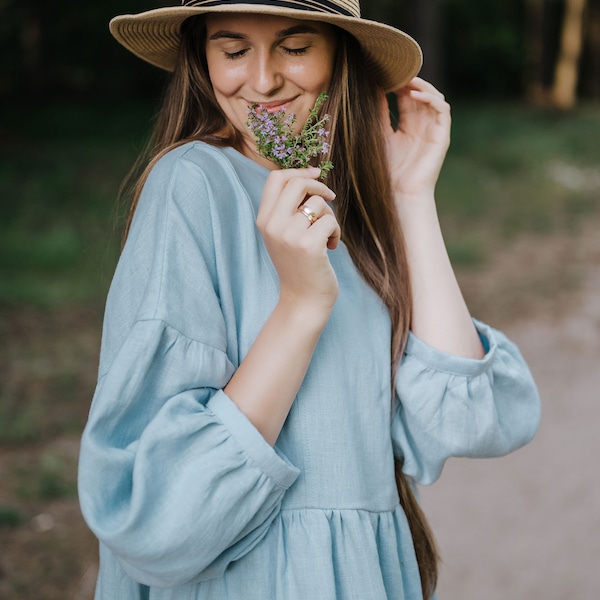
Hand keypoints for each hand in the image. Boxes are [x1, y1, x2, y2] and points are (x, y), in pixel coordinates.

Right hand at [257, 167, 339, 314]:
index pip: (276, 179)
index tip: (316, 173)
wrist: (303, 299)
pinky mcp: (308, 244)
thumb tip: (310, 175)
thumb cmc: (299, 264)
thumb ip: (289, 208)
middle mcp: (272, 225)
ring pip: (318, 203)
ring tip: (325, 236)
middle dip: (319, 186)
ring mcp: (289, 235)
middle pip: (297, 183)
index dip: (299, 171)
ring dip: (329, 217)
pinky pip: (330, 220)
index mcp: (263, 220)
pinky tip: (330, 247)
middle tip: (330, 197)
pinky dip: (336, 232)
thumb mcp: (284, 234)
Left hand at [382, 77, 450, 200]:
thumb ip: (379, 114)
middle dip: (409, 81)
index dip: (398, 84)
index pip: (406, 97)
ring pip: (433, 97)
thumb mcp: (380, 135)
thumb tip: (372, 88)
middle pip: (420, 94)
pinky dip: (430, 98)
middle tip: (394, 71)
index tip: (383, 74)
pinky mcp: (442, 135)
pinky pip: (442, 108)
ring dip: (421, 85)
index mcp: (408, 126)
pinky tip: (414, 94)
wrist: (400, 193)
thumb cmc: (387, 170)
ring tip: (405, 79)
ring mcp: (433, 129)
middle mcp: (422, 125)